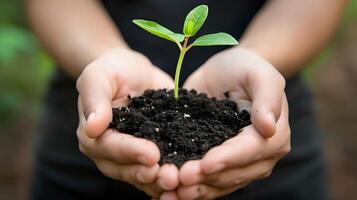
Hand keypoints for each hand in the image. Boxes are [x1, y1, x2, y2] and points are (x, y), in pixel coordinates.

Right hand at [76, 48, 178, 197]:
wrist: (134, 71)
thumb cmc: (112, 70)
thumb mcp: (99, 76)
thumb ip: (94, 99)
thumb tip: (92, 128)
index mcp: (94, 136)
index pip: (110, 148)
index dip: (131, 152)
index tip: (151, 155)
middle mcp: (111, 152)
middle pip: (126, 169)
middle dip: (148, 174)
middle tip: (170, 177)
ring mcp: (133, 155)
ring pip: (143, 175)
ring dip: (161, 181)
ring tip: (180, 180)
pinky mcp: (155, 151)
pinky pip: (160, 169)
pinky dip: (172, 175)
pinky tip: (188, 178)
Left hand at [175, 47, 289, 198]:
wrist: (226, 73)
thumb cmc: (244, 68)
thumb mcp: (258, 73)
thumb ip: (268, 96)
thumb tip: (269, 127)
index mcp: (273, 136)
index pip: (250, 151)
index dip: (228, 159)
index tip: (205, 164)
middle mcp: (258, 157)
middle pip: (233, 174)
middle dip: (206, 178)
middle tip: (180, 179)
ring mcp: (237, 164)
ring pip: (218, 184)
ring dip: (195, 190)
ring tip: (169, 191)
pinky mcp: (217, 164)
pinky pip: (205, 182)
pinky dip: (188, 189)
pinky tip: (167, 193)